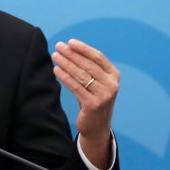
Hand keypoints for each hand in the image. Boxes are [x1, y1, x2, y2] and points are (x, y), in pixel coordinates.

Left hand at [52, 39, 119, 169]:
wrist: (97, 127)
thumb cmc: (94, 99)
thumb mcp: (97, 83)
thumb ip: (89, 68)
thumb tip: (69, 49)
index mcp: (114, 75)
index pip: (98, 57)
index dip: (83, 48)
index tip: (70, 42)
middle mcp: (112, 85)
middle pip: (88, 65)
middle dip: (72, 54)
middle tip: (58, 46)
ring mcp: (104, 95)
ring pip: (81, 75)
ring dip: (66, 63)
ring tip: (55, 56)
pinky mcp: (93, 105)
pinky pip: (76, 87)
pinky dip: (65, 77)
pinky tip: (56, 70)